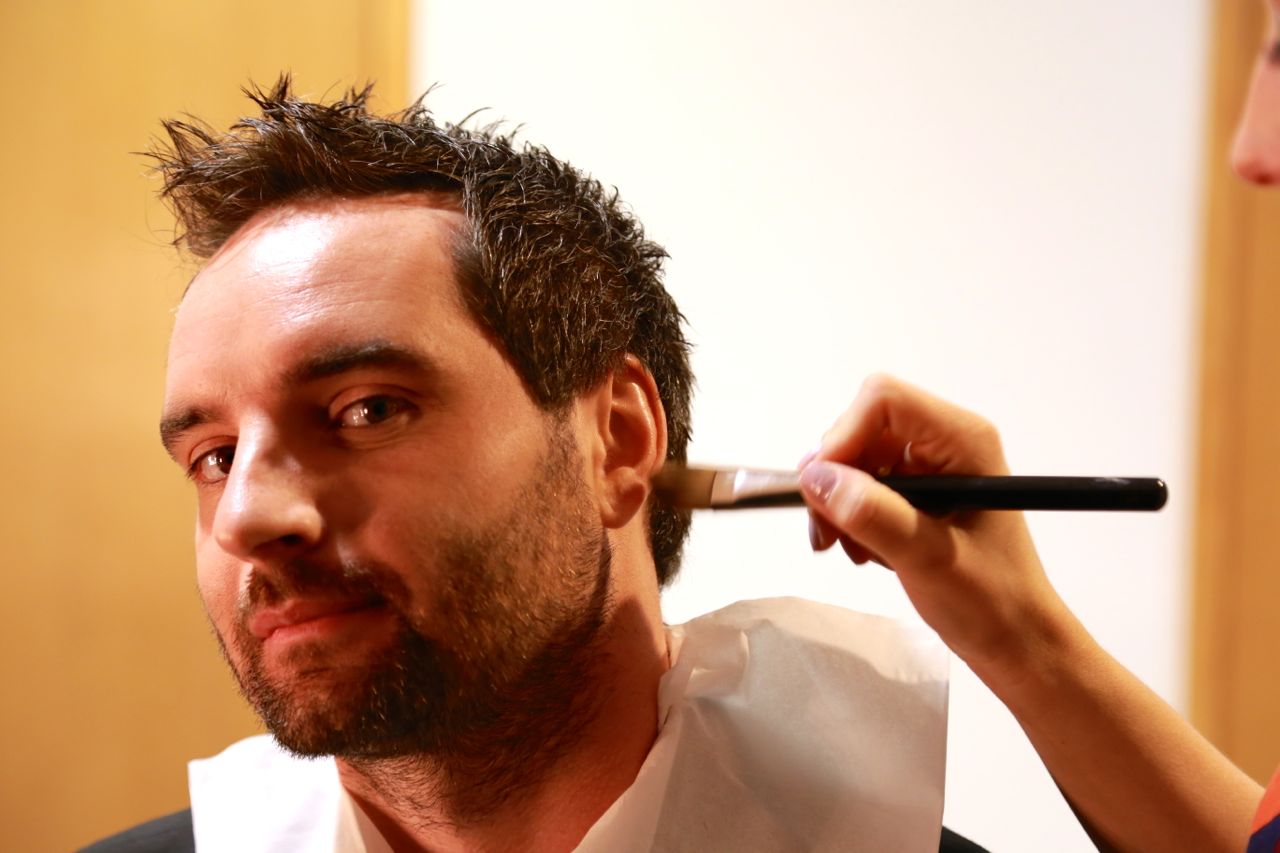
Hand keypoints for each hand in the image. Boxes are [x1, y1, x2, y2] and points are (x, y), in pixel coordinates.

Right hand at [799, 374, 1074, 686]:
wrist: (1016, 641)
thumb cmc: (992, 601)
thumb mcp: (929, 558)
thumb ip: (873, 514)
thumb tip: (817, 479)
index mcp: (964, 440)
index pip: (883, 400)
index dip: (843, 436)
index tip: (821, 488)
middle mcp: (946, 442)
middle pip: (862, 426)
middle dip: (835, 476)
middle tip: (826, 530)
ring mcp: (930, 466)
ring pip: (856, 457)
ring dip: (839, 502)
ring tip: (850, 548)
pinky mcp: (917, 492)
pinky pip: (863, 484)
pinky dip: (849, 516)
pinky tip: (864, 551)